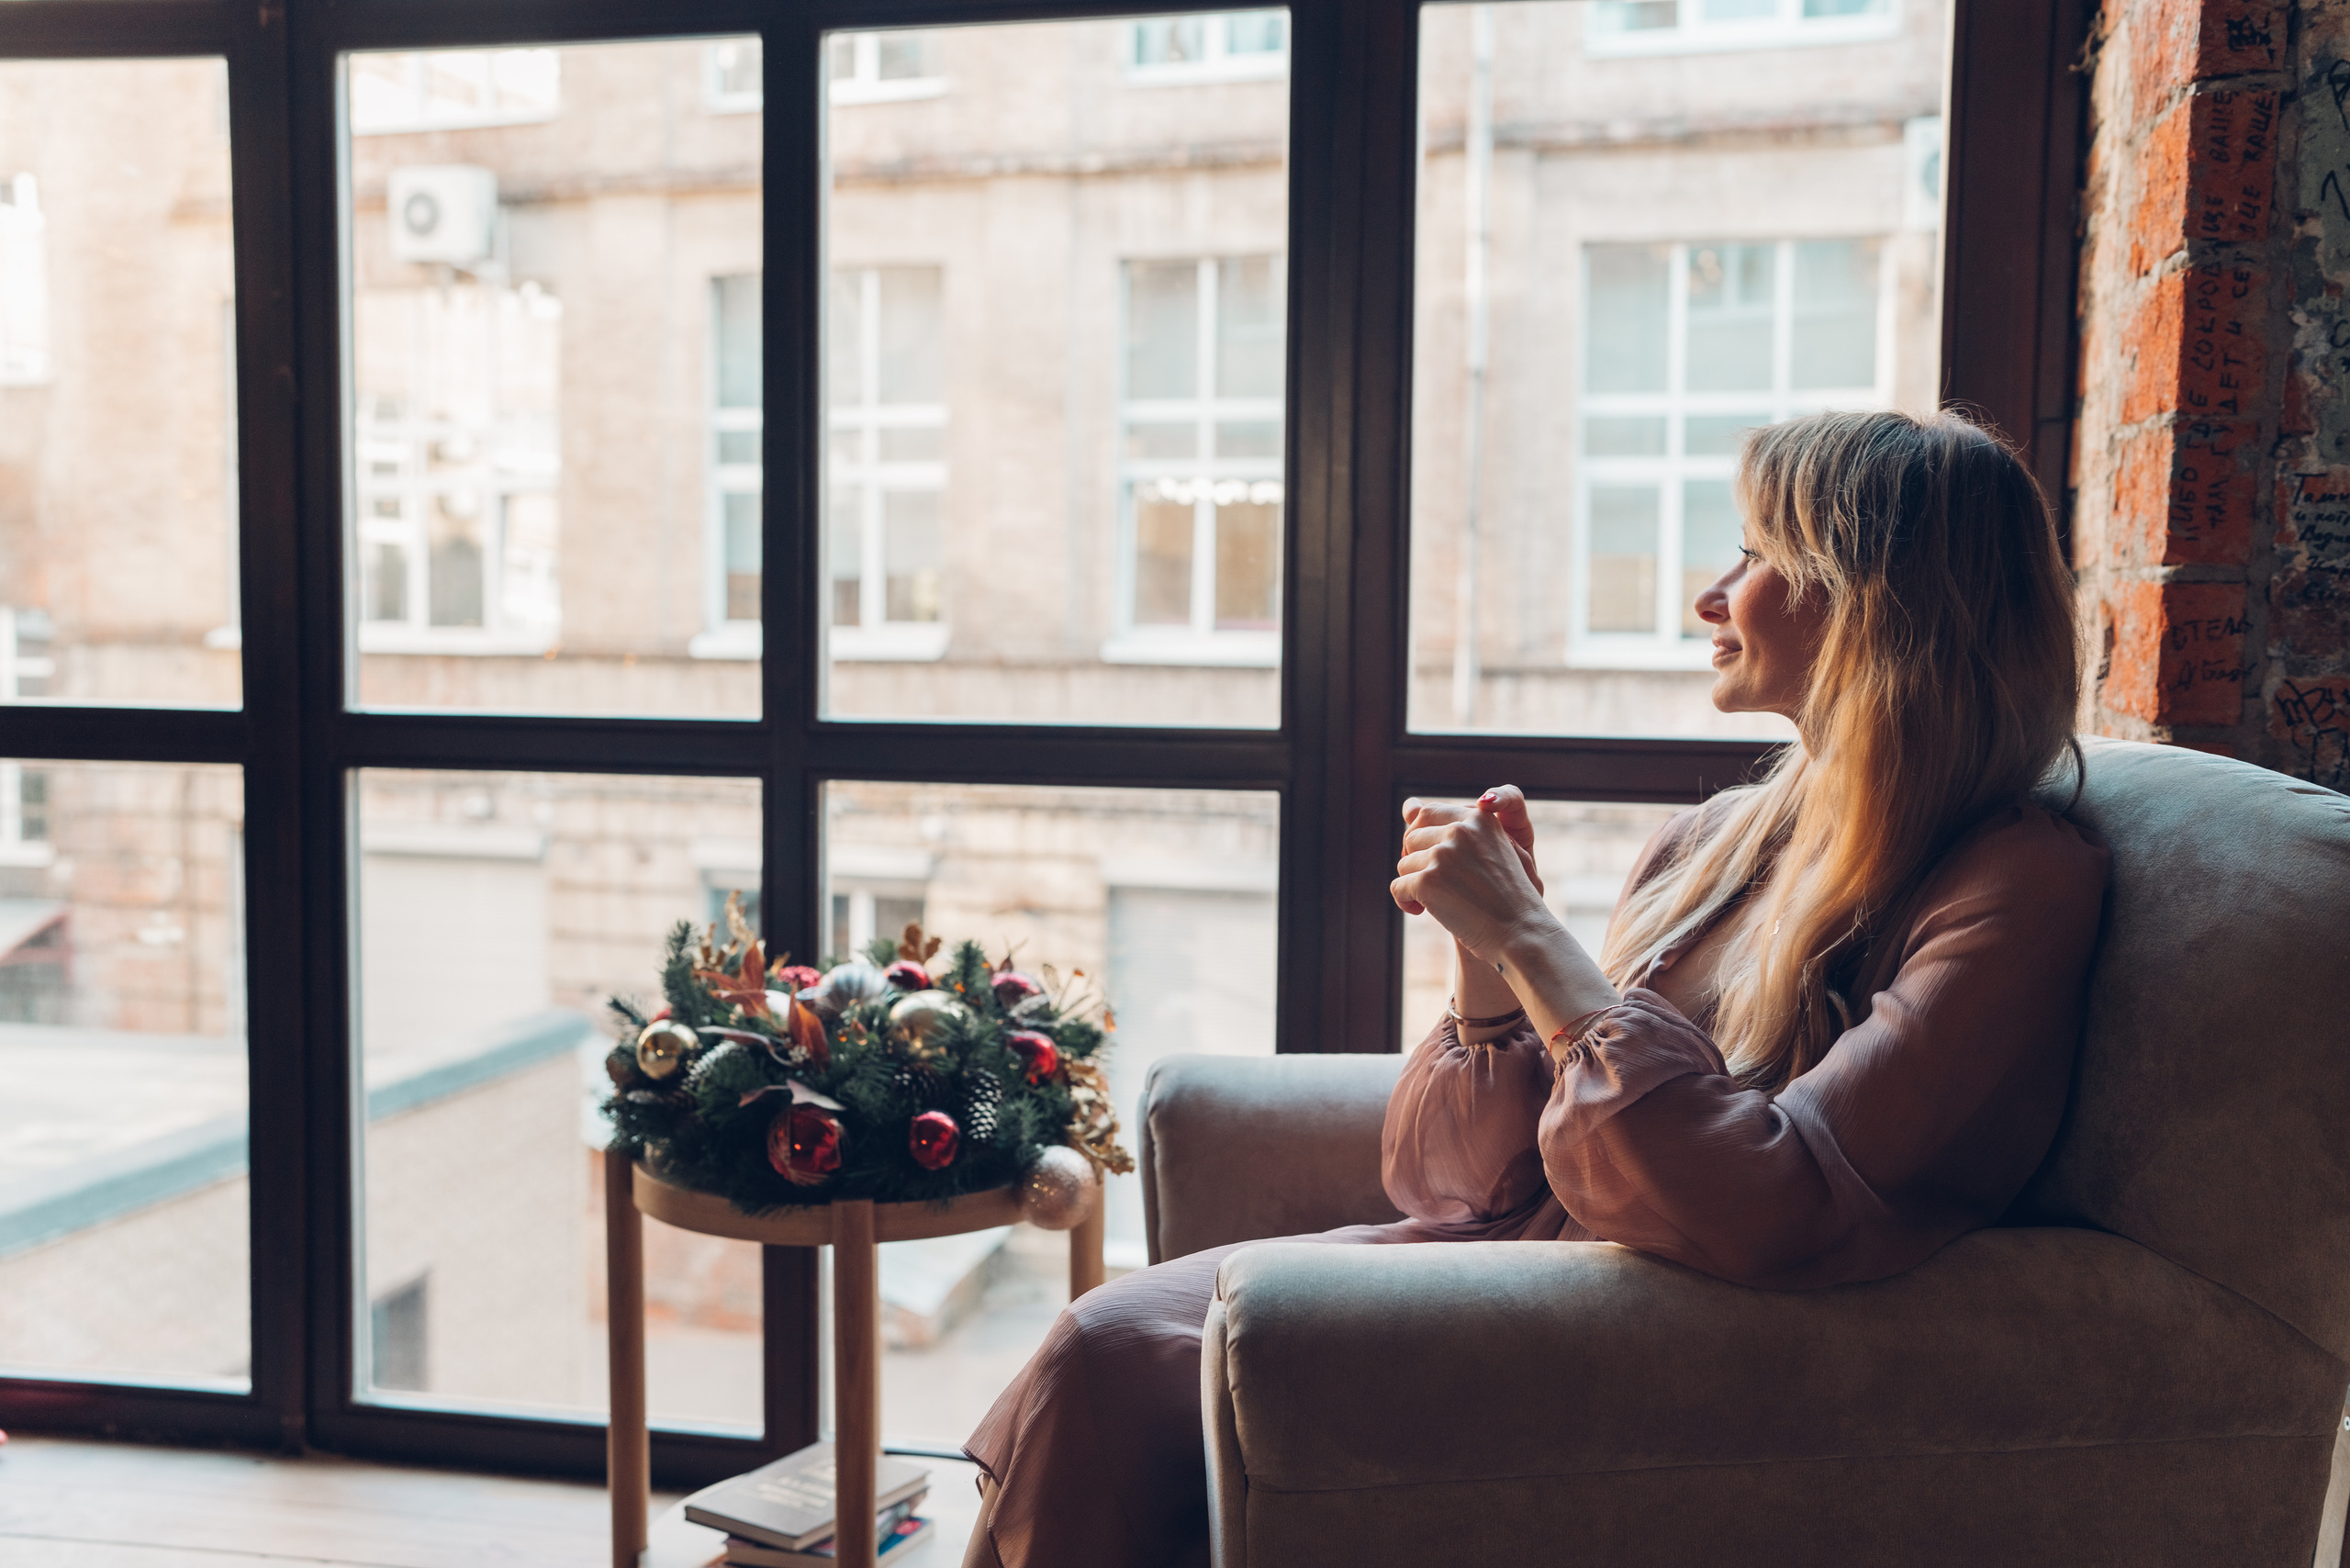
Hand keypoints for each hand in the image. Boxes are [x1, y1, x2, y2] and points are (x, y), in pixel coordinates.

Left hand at [1393, 787, 1541, 916]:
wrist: (1520, 934)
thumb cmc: (1505, 896)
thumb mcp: (1487, 850)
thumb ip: (1450, 825)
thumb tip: (1408, 805)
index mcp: (1479, 819)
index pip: (1429, 813)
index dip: (1424, 839)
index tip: (1435, 861)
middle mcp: (1461, 831)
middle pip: (1412, 837)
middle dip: (1417, 862)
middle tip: (1434, 884)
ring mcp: (1444, 855)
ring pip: (1404, 863)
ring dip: (1413, 883)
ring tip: (1434, 901)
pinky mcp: (1429, 881)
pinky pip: (1398, 887)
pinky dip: (1405, 901)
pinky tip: (1420, 911)